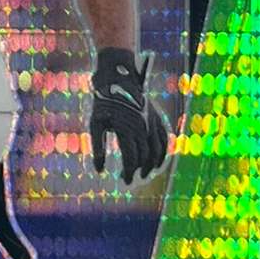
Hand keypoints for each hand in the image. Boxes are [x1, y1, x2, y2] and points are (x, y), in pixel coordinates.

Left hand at [89, 48, 168, 184]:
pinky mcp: (156, 117)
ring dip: (153, 164)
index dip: (129, 172)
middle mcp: (142, 127)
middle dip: (138, 170)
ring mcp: (151, 122)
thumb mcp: (95, 123)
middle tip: (129, 177)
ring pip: (158, 149)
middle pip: (145, 156)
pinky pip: (164, 138)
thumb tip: (100, 170)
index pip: (131, 159)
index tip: (125, 180)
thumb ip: (98, 147)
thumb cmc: (103, 102)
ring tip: (144, 173)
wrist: (117, 78)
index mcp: (126, 130)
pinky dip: (163, 151)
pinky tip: (157, 160)